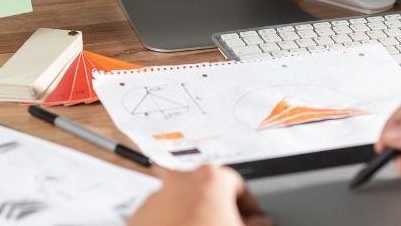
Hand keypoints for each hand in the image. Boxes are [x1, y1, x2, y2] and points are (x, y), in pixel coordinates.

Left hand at [128, 165, 271, 225]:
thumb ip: (257, 224)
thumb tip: (262, 223)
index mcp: (211, 179)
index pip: (239, 187)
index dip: (249, 207)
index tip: (253, 220)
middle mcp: (181, 180)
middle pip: (208, 193)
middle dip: (219, 211)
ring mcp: (156, 198)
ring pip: (182, 205)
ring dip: (194, 218)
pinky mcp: (139, 217)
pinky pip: (161, 218)